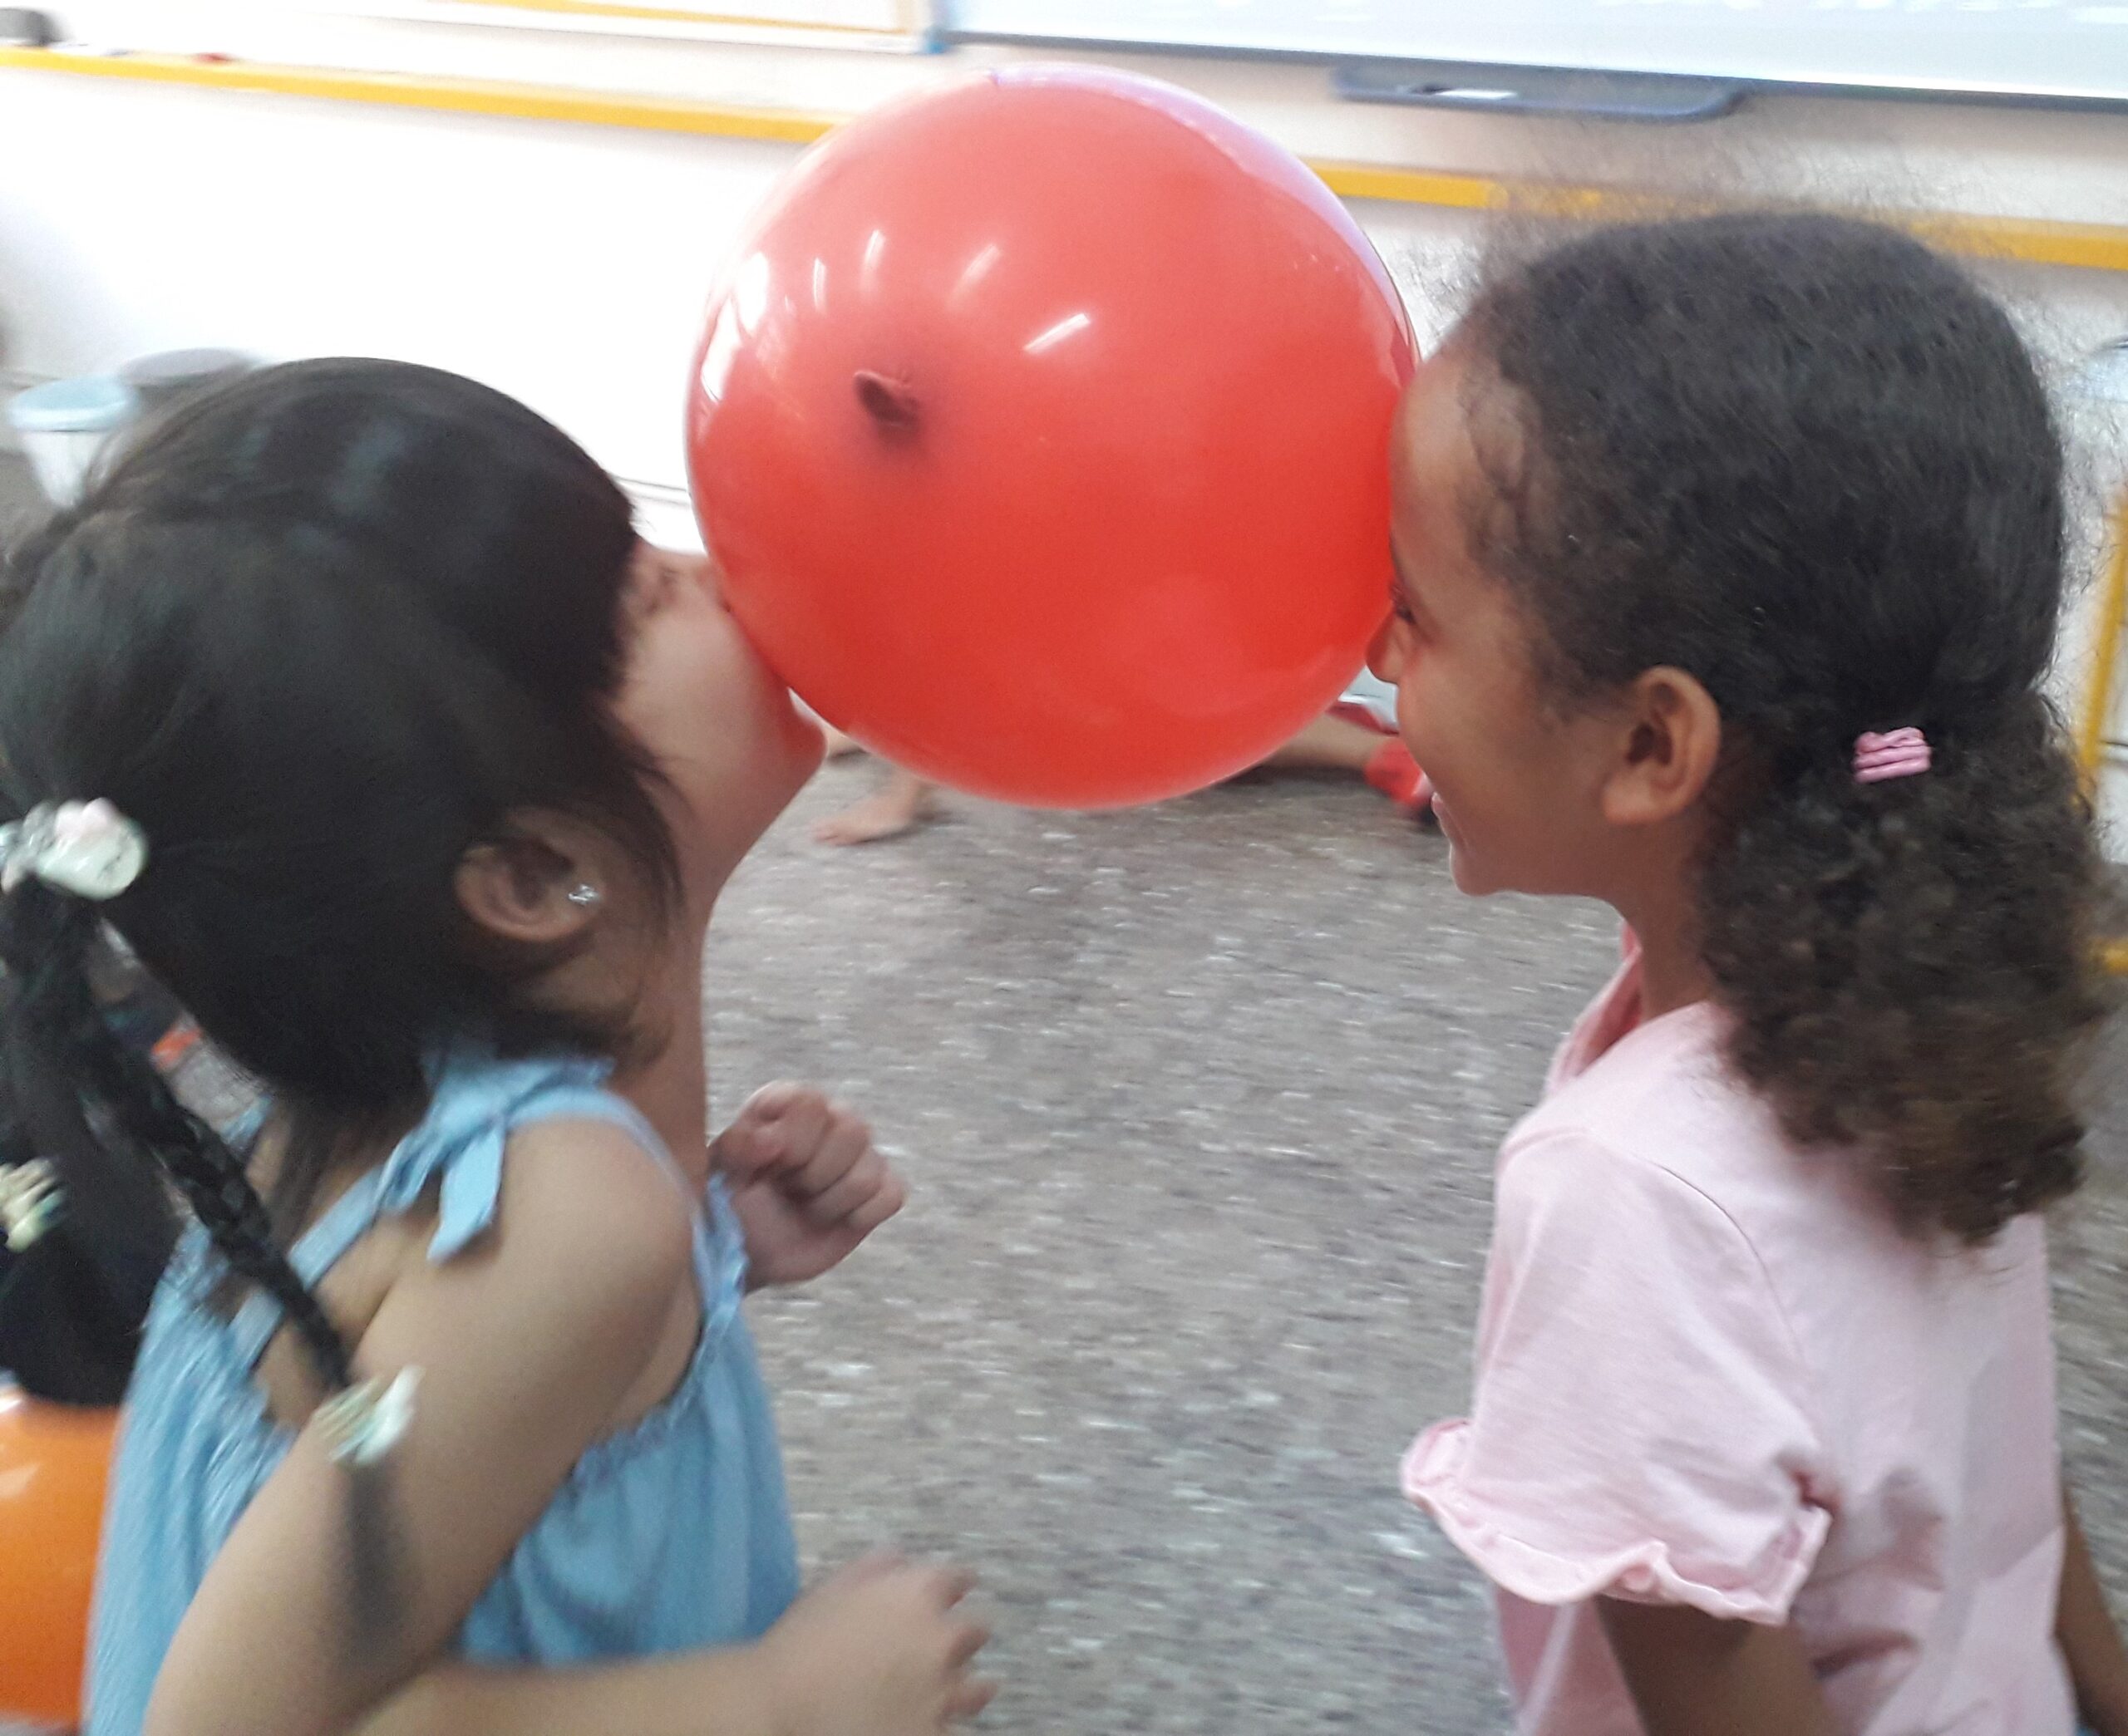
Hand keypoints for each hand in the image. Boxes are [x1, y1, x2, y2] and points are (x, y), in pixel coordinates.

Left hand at [714, 1084, 905, 1286]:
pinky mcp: (879, 1190)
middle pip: (852, 1131)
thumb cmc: (731, 1200)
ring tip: (805, 1206)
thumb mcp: (719, 1171)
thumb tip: (774, 1142)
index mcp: (791, 1103)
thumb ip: (739, 1146)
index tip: (768, 1165)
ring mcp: (861, 1154)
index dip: (792, 1140)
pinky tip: (834, 1219)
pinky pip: (892, 1195)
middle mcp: (833, 1119)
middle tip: (788, 1189)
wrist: (748, 1248)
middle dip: (813, 1174)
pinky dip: (861, 1215)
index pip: (813, 1103)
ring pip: (868, 1172)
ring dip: (829, 1202)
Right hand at [759, 1558, 992, 1735]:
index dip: (953, 1587)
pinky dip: (942, 1724)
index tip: (949, 1594)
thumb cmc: (800, 1643)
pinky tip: (923, 1721)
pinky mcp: (933, 1733)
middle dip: (959, 1637)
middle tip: (936, 1649)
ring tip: (948, 1693)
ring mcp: (941, 1692)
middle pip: (976, 1631)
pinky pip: (955, 1729)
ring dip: (964, 1686)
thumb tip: (901, 1558)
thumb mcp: (834, 1587)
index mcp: (918, 1594)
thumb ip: (877, 1566)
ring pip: (978, 1687)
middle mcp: (941, 1639)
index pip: (960, 1578)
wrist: (779, 1705)